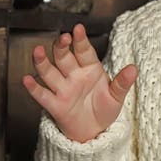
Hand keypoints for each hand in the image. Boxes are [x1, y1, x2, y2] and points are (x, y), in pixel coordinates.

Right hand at [22, 23, 137, 142]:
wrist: (95, 131)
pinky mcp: (55, 105)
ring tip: (38, 51)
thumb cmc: (104, 110)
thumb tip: (134, 68)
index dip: (80, 40)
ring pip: (50, 73)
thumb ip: (122, 83)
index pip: (84, 52)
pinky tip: (26, 79)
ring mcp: (63, 90)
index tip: (78, 29)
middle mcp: (74, 76)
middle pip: (64, 58)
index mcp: (90, 69)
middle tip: (63, 38)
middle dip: (62, 47)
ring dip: (43, 62)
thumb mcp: (116, 96)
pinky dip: (33, 88)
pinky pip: (42, 95)